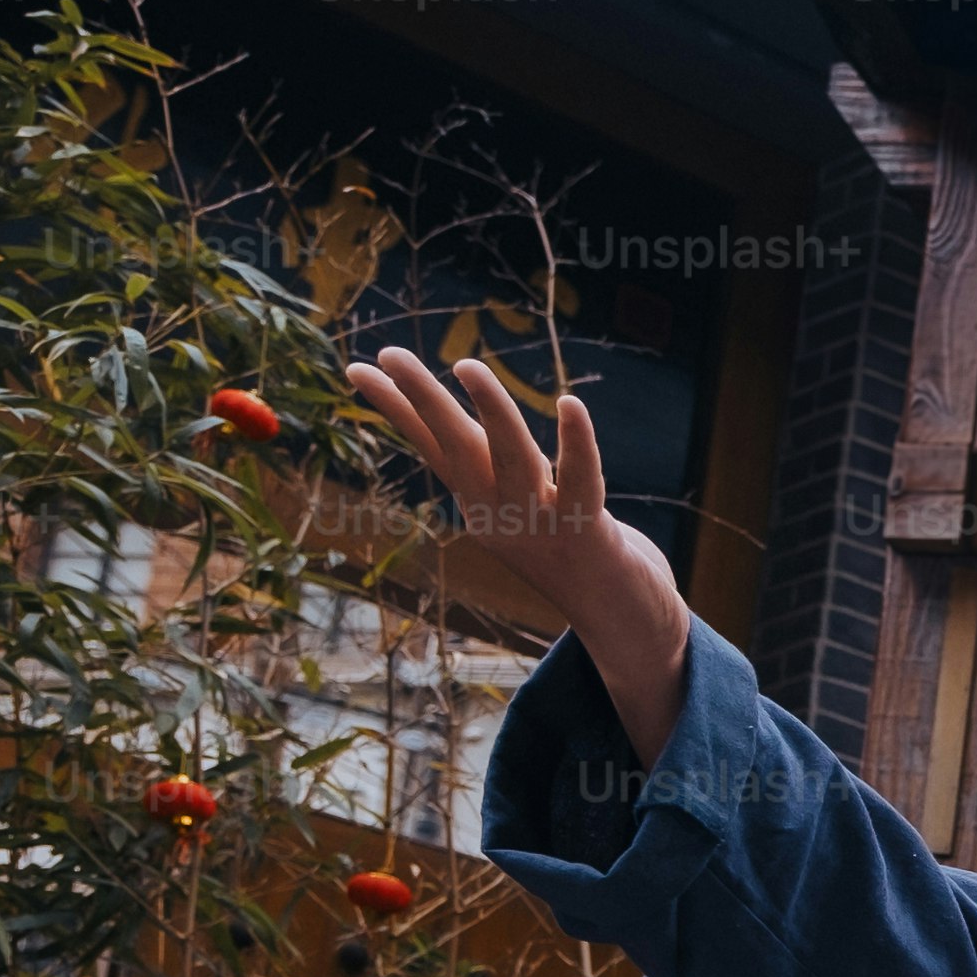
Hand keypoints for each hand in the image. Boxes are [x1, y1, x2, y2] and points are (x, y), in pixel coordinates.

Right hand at [352, 348, 691, 758]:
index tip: (355, 368)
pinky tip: (570, 403)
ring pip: (512, 458)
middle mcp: (501, 514)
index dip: (397, 409)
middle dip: (423, 399)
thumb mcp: (524, 503)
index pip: (433, 447)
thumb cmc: (574, 551)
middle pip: (457, 447)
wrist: (621, 624)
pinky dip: (577, 444)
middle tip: (389, 352)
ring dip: (491, 412)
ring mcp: (542, 525)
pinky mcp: (589, 533)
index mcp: (481, 503)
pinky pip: (582, 482)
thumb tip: (467, 426)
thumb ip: (500, 465)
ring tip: (466, 366)